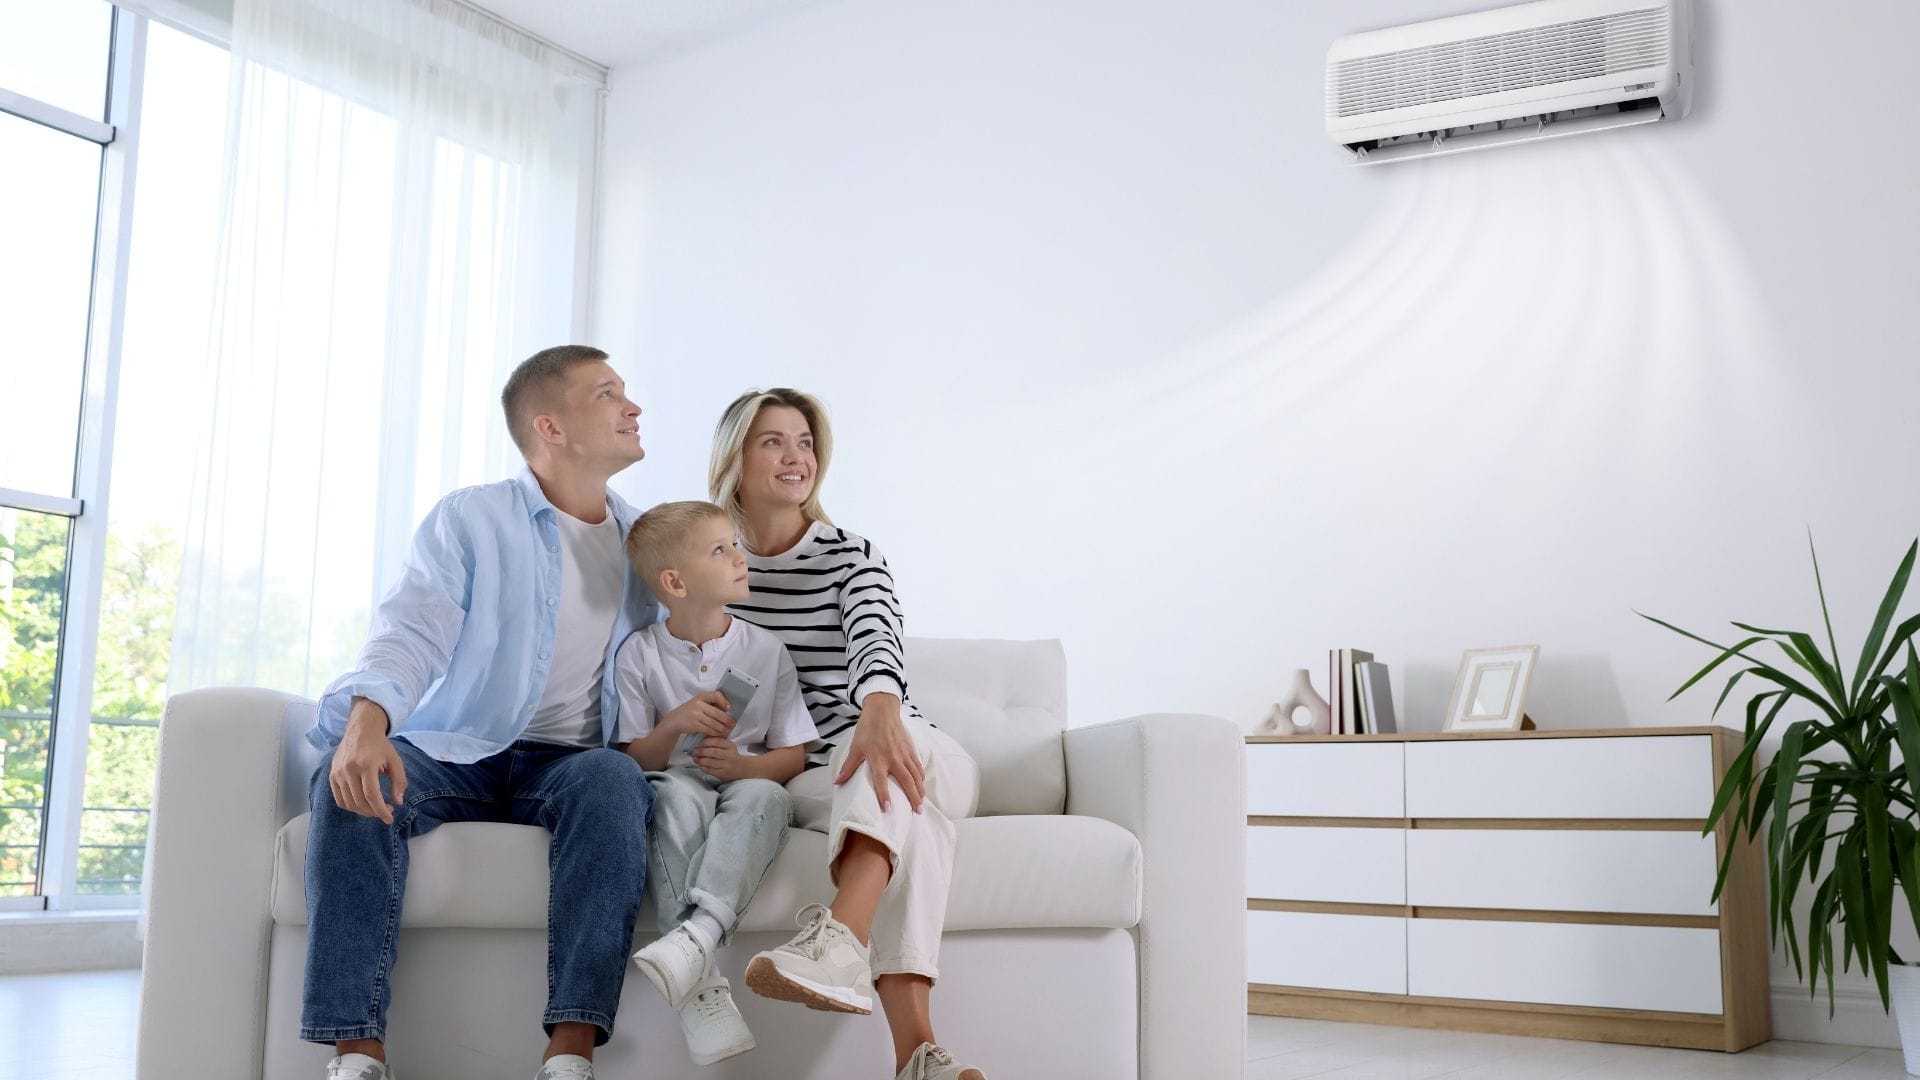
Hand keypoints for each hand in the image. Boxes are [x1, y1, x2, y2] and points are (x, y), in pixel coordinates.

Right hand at [330, 699, 406, 824]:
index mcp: (366, 764)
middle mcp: (349, 769)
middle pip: (360, 801)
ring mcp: (338, 773)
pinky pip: (339, 799)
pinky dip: (351, 806)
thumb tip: (398, 801)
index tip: (390, 819)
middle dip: (374, 812)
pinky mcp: (332, 775)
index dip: (381, 810)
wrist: (360, 730)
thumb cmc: (380, 746)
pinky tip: (362, 805)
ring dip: (363, 811)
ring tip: (375, 809)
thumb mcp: (395, 760)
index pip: (372, 795)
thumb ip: (399, 781)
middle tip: (386, 811)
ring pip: (349, 803)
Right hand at [663, 691, 733, 738]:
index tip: (729, 708)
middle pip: (718, 713)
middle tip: (733, 724)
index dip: (724, 701)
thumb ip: (710, 703)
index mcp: (701, 696)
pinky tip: (719, 734)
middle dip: (728, 720)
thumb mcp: (698, 703)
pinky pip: (709, 730)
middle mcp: (699, 704)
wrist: (674, 720)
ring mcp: (696, 715)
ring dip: (723, 728)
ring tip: (728, 730)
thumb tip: (727, 709)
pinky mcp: (694, 725)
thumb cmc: (690, 711)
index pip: (716, 695)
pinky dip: (715, 733)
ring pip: (714, 723)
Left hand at [691, 736, 749, 780]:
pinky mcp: (722, 774)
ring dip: (700, 760)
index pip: (716, 741)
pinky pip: (710, 770)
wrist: (742, 768)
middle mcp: (729, 755)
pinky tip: (699, 764)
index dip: (706, 742)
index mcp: (730, 746)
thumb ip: (717, 743)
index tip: (699, 743)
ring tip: (695, 758)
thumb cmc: (731, 755)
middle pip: (713, 752)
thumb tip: (700, 742)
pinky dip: (703, 767)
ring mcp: (726, 765)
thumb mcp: (728, 746)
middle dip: (701, 751)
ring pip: (710, 762)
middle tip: (694, 751)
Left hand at [833, 694, 923, 812]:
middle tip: (917, 812)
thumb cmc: (867, 729)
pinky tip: (922, 785)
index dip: (884, 795)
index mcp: (878, 759)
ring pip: (916, 775)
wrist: (882, 711)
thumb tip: (837, 782)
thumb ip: (848, 767)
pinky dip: (921, 777)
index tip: (888, 810)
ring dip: (920, 790)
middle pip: (906, 781)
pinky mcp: (910, 749)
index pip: (881, 781)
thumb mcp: (855, 748)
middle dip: (913, 797)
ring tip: (921, 804)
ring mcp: (904, 754)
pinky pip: (918, 765)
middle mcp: (894, 758)